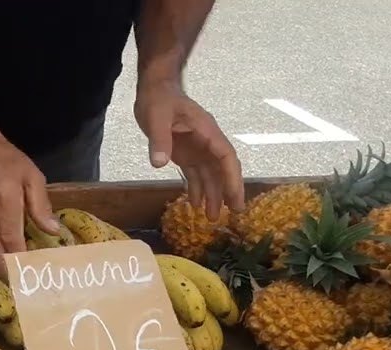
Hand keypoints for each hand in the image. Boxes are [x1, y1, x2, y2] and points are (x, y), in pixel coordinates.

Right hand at [0, 127, 61, 278]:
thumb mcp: (32, 177)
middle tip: (23, 284)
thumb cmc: (8, 162)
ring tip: (13, 277)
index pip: (10, 238)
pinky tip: (0, 260)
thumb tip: (54, 232)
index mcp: (5, 197)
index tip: (33, 274)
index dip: (21, 259)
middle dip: (7, 271)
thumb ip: (41, 206)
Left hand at [135, 81, 244, 217]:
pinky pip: (194, 173)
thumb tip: (159, 164)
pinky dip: (196, 188)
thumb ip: (159, 140)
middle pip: (222, 169)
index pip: (226, 157)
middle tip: (235, 213)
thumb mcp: (157, 118)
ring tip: (213, 218)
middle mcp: (206, 142)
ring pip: (209, 174)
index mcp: (207, 132)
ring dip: (212, 194)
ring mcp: (197, 148)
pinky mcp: (185, 153)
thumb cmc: (158, 100)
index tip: (235, 197)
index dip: (231, 178)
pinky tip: (195, 205)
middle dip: (228, 190)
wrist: (154, 90)